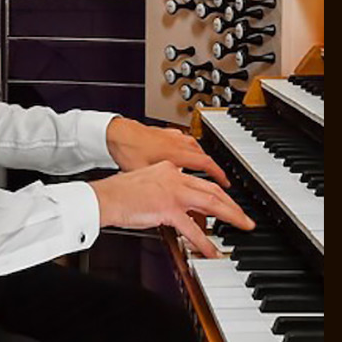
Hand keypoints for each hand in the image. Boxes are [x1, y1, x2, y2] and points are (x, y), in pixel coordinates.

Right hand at [88, 161, 254, 257]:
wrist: (106, 197)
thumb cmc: (120, 194)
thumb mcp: (147, 183)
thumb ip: (165, 191)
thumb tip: (179, 209)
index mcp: (170, 169)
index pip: (200, 180)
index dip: (218, 192)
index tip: (227, 201)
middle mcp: (175, 177)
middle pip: (213, 190)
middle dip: (233, 205)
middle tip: (245, 217)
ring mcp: (173, 193)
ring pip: (211, 203)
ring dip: (231, 216)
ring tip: (242, 227)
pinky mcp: (167, 209)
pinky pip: (192, 229)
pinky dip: (205, 242)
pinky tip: (213, 251)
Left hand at [106, 116, 230, 187]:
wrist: (115, 133)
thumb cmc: (128, 152)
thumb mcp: (147, 176)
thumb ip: (161, 190)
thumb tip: (169, 208)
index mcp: (176, 155)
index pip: (206, 165)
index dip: (219, 176)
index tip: (226, 184)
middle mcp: (177, 144)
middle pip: (205, 157)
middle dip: (216, 170)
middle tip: (221, 182)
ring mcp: (171, 137)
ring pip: (196, 147)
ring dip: (203, 159)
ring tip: (206, 170)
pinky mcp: (164, 134)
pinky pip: (184, 140)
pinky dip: (189, 148)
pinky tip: (184, 154)